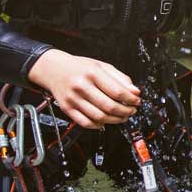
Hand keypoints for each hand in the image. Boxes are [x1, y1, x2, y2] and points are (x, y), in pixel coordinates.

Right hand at [26, 48, 140, 128]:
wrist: (54, 69)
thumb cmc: (80, 67)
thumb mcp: (102, 66)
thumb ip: (120, 78)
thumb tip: (135, 92)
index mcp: (92, 73)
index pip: (117, 91)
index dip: (131, 99)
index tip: (137, 101)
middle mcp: (81, 86)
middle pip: (109, 106)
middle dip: (125, 111)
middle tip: (132, 111)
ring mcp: (73, 99)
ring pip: (99, 117)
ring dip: (115, 120)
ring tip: (123, 116)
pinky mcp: (67, 109)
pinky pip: (86, 123)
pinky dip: (99, 125)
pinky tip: (106, 121)